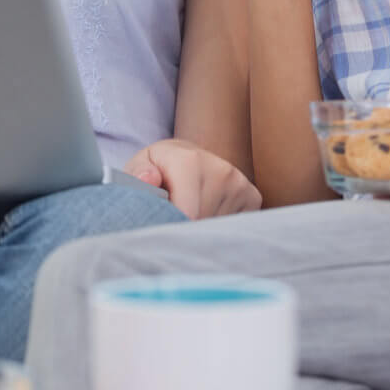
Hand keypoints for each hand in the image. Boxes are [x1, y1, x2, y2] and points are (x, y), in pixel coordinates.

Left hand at [124, 139, 261, 219]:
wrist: (187, 157)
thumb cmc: (159, 168)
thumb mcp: (140, 167)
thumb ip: (138, 174)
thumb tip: (148, 179)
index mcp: (189, 161)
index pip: (186, 214)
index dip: (172, 228)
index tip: (161, 233)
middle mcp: (220, 170)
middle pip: (201, 224)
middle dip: (184, 230)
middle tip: (172, 222)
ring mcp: (239, 184)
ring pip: (217, 229)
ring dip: (201, 230)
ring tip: (189, 215)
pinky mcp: (252, 197)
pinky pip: (233, 227)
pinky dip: (218, 230)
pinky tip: (206, 215)